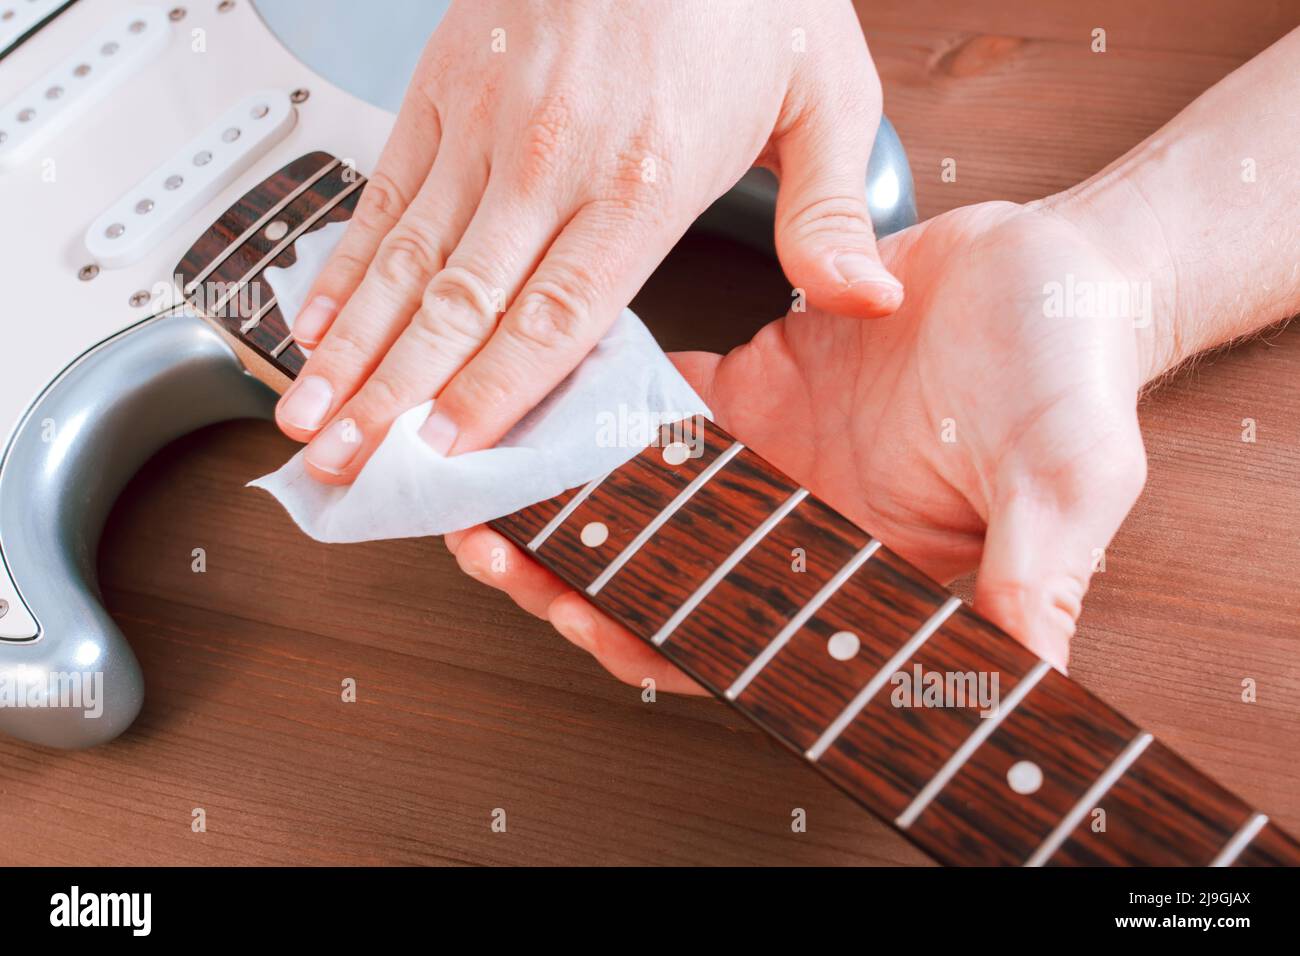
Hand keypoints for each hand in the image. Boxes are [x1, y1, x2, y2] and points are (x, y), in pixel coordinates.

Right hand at [275, 0, 901, 481]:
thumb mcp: (825, 91)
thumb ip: (831, 212)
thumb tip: (863, 300)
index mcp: (645, 178)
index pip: (558, 317)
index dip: (495, 396)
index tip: (448, 458)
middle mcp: (552, 159)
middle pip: (462, 307)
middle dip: (396, 402)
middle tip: (349, 471)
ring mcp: (487, 124)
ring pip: (405, 261)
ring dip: (349, 351)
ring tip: (307, 420)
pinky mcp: (444, 88)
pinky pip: (381, 192)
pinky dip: (342, 264)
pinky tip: (311, 323)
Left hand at [446, 200, 1149, 688]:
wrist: (1053, 266)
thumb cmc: (1070, 371)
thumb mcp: (1071, 474)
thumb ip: (1039, 570)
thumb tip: (1031, 672)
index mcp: (862, 574)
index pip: (743, 640)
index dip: (655, 641)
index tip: (580, 612)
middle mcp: (800, 532)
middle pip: (663, 578)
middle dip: (571, 570)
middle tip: (491, 544)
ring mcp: (769, 463)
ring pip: (642, 503)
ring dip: (567, 498)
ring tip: (489, 478)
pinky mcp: (755, 391)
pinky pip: (657, 408)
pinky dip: (601, 406)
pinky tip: (551, 398)